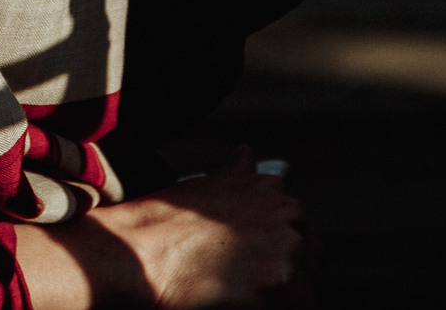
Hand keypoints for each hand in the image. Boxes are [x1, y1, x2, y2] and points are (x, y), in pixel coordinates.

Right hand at [14, 152, 302, 307]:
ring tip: (234, 296)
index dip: (279, 261)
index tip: (255, 271)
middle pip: (309, 270)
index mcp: (281, 199)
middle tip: (242, 285)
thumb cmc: (165, 221)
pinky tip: (233, 305)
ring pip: (302, 295)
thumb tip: (247, 151)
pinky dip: (266, 309)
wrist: (136, 253)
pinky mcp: (277, 295)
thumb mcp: (208, 186)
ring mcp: (286, 259)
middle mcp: (292, 223)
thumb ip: (239, 173)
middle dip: (284, 284)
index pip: (307, 243)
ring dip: (277, 299)